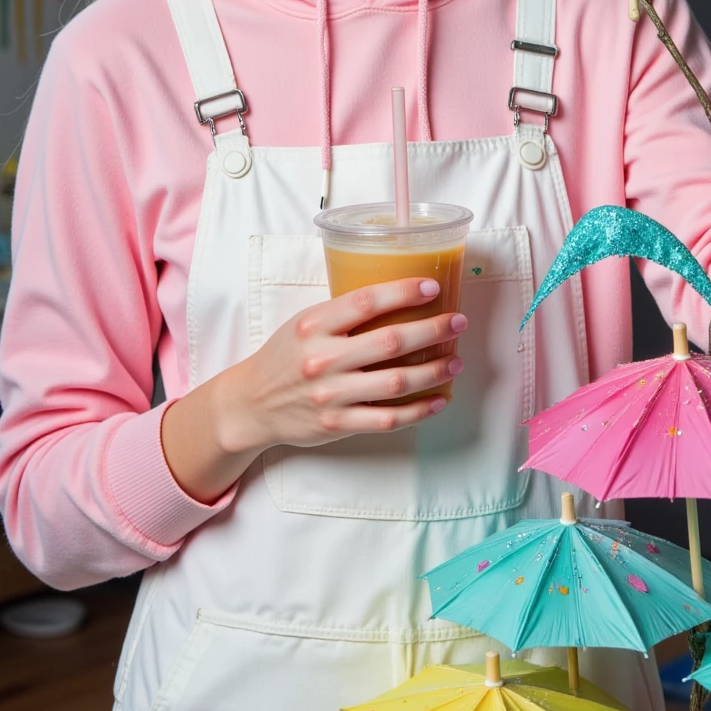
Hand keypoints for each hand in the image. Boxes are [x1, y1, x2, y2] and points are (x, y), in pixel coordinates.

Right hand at [214, 278, 466, 454]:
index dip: (403, 292)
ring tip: (455, 361)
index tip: (432, 287)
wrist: (253, 403)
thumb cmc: (285, 356)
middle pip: (390, 342)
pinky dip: (419, 410)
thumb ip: (342, 314)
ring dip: (433, 371)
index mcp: (313, 325)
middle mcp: (323, 358)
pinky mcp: (337, 424)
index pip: (365, 302)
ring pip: (396, 382)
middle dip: (432, 330)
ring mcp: (331, 394)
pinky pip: (388, 419)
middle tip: (457, 322)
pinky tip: (438, 399)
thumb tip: (397, 298)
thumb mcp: (304, 323)